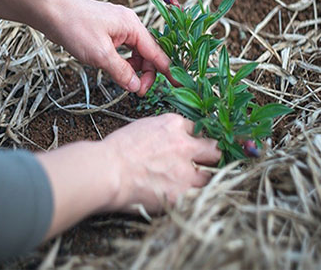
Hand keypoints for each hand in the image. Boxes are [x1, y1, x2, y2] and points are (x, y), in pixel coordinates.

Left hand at [0, 0, 170, 96]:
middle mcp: (130, 24)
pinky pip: (124, 49)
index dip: (166, 71)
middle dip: (145, 73)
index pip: (156, 52)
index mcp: (133, 27)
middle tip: (137, 91)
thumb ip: (122, 72)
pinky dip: (124, 61)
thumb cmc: (74, 28)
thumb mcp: (100, 54)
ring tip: (125, 82)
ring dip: (134, 68)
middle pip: (147, 53)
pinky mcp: (108, 30)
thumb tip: (136, 87)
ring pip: (135, 52)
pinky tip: (117, 70)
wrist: (50, 10)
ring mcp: (119, 26)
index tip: (175, 85)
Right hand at [104, 113, 220, 212]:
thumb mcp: (143, 128)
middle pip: (214, 149)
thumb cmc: (116, 151)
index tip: (193, 146)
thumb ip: (164, 132)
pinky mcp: (182, 193)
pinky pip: (197, 196)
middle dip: (211, 156)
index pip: (197, 128)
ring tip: (189, 184)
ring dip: (202, 179)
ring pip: (210, 175)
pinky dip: (190, 197)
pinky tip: (181, 197)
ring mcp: (186, 170)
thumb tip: (171, 140)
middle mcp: (185, 145)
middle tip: (204, 163)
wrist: (106, 171)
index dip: (195, 139)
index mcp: (174, 125)